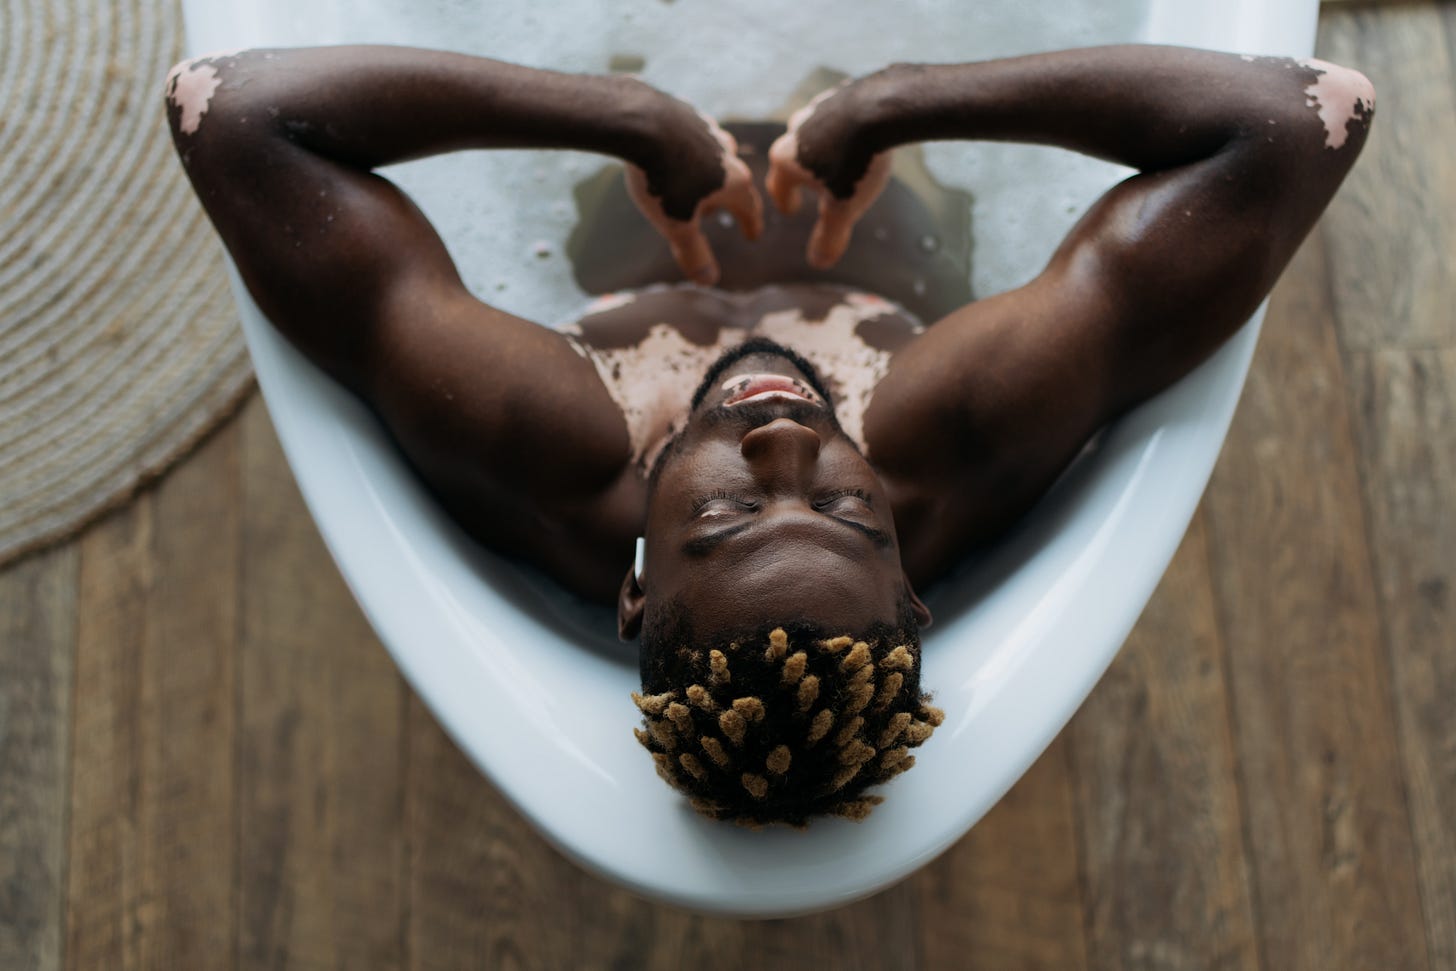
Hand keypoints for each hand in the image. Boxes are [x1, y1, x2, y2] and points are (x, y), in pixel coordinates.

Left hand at [625, 98, 762, 285]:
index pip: (750, 209)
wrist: (641, 120)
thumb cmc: (661, 177)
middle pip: (734, 181)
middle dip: (727, 199)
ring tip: (693, 180)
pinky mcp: (687, 113)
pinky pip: (692, 136)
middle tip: (718, 212)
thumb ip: (694, 253)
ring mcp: (709, 130)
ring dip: (708, 171)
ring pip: (715, 155)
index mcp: (734, 182)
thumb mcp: (676, 225)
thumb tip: (709, 281)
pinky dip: (686, 149)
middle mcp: (729, 154)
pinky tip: (671, 152)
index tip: (752, 234)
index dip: (751, 225)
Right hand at [767, 80, 892, 268]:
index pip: (778, 187)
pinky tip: (858, 134)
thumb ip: (829, 237)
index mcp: (787, 159)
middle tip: (810, 186)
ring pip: (812, 133)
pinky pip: (836, 116)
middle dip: (799, 174)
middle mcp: (794, 131)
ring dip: (820, 147)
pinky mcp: (840, 93)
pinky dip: (842, 128)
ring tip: (836, 158)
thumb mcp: (844, 208)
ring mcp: (816, 108)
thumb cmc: (859, 161)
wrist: (883, 107)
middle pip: (791, 157)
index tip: (792, 210)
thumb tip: (817, 263)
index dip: (785, 202)